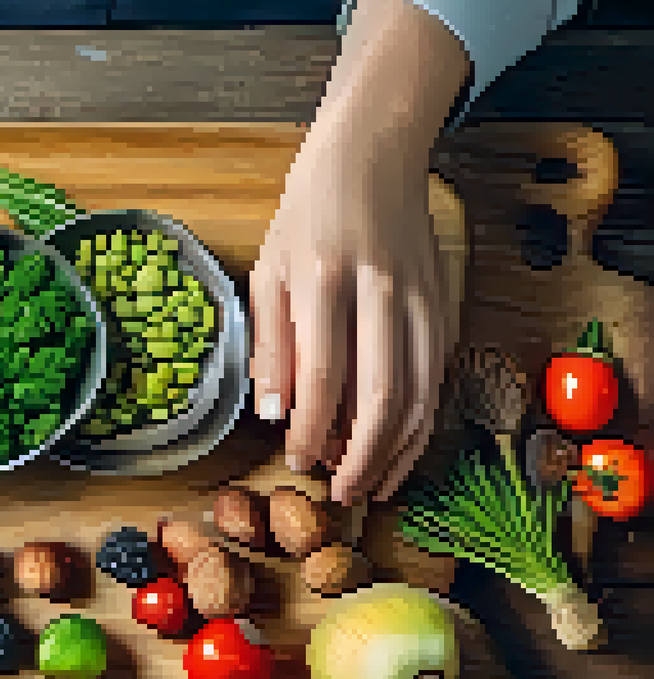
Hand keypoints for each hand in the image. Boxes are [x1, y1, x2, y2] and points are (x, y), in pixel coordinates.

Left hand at [249, 0, 470, 505]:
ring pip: (420, 392)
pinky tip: (400, 449)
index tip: (296, 461)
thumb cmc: (309, 213)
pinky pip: (437, 376)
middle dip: (361, 455)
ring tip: (371, 485)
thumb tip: (274, 414)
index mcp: (324, 276)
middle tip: (340, 491)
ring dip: (397, 450)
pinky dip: (421, 422)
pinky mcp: (444, 303)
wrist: (374, 153)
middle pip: (380, 394)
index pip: (320, 373)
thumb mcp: (268, 268)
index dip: (309, 428)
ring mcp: (420, 296)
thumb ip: (271, 342)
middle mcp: (380, 288)